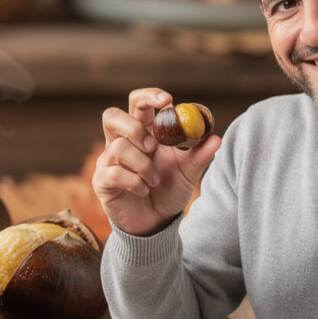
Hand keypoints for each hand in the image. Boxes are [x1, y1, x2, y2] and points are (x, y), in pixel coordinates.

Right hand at [92, 88, 220, 235]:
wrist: (156, 222)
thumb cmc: (168, 190)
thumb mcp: (188, 173)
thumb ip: (200, 155)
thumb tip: (215, 138)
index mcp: (143, 132)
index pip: (137, 103)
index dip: (148, 96)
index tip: (167, 100)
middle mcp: (121, 142)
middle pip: (112, 116)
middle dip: (134, 128)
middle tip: (153, 146)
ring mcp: (109, 161)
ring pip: (119, 147)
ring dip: (143, 165)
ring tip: (154, 180)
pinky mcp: (102, 181)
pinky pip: (115, 173)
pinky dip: (135, 182)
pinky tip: (143, 190)